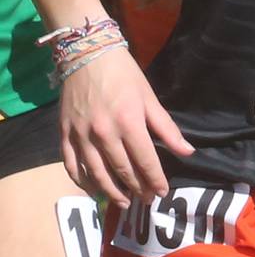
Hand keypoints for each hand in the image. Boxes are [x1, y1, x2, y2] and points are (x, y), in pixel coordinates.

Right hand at [60, 46, 193, 208]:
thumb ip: (167, 127)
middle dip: (137, 188)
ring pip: (97, 174)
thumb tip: (187, 151)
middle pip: (122, 170)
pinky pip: (72, 166)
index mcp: (129, 121)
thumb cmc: (124, 73)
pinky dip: (83, 182)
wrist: (88, 54)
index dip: (155, 179)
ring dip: (111, 192)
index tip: (162, 192)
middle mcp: (104, 133)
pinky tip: (94, 189)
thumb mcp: (149, 97)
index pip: (145, 160)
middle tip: (146, 200)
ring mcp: (82, 136)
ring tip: (124, 203)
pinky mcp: (65, 135)